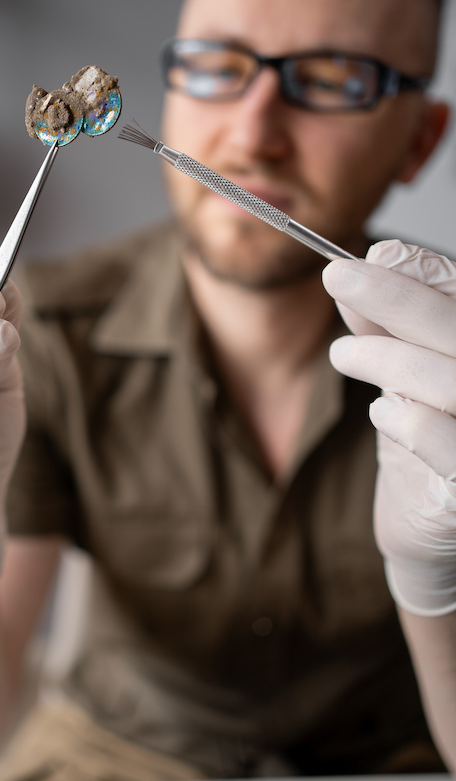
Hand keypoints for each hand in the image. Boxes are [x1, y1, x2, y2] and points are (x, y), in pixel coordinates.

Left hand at [322, 240, 455, 615]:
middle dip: (396, 297)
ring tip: (343, 354)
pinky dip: (410, 419)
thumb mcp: (399, 375)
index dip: (424, 273)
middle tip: (336, 277)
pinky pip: (451, 444)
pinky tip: (382, 411)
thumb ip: (385, 327)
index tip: (370, 254)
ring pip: (451, 381)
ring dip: (387, 358)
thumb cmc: (421, 443)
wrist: (424, 526)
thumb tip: (362, 268)